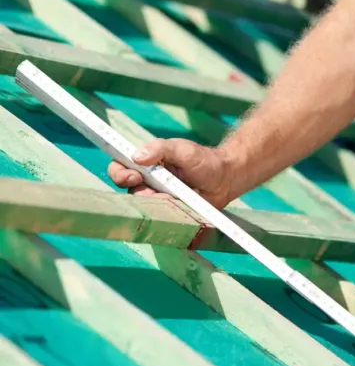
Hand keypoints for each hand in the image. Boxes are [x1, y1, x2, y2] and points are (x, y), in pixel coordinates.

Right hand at [107, 138, 238, 208]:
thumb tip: (136, 156)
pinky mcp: (168, 213)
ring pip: (143, 205)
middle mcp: (147, 181)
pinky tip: (177, 206)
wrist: (224, 179)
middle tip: (146, 187)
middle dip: (133, 189)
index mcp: (146, 163)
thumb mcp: (182, 149)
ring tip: (171, 196)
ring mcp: (157, 198)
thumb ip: (161, 149)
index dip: (119, 172)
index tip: (132, 174)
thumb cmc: (202, 160)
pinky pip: (159, 216)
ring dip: (154, 201)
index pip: (121, 166)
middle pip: (126, 188)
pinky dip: (165, 213)